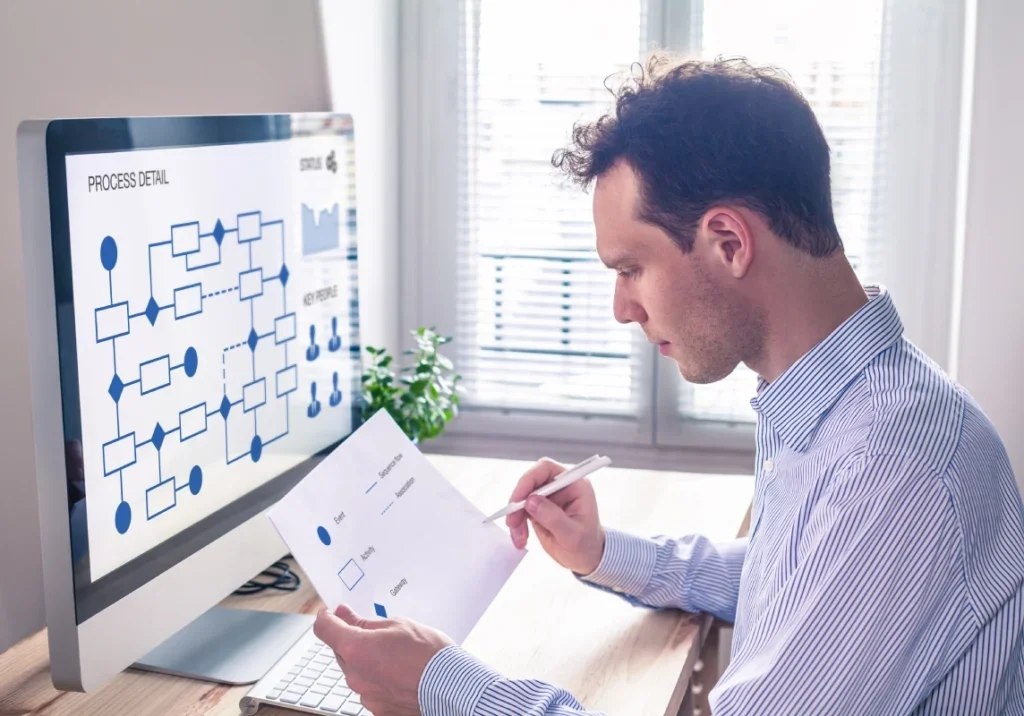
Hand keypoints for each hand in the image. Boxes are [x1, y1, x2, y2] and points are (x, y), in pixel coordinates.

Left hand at [313, 604, 453, 715]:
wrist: (452, 687)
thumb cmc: (429, 654)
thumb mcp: (397, 625)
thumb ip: (365, 622)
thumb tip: (345, 615)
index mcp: (356, 649)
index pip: (324, 629)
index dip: (327, 617)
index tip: (333, 613)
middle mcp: (355, 675)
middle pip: (341, 651)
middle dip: (352, 640)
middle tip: (376, 633)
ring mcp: (366, 695)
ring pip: (356, 671)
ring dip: (367, 661)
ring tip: (396, 656)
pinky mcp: (378, 709)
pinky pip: (370, 688)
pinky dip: (379, 679)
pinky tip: (400, 673)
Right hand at [506, 458, 605, 575]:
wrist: (587, 559)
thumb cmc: (587, 545)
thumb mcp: (572, 535)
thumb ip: (553, 517)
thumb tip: (531, 501)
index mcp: (575, 485)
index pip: (547, 469)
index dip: (529, 479)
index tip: (519, 499)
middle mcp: (561, 487)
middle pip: (530, 482)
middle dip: (518, 501)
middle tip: (512, 522)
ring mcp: (549, 497)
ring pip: (523, 497)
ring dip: (516, 516)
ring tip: (519, 537)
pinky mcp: (539, 508)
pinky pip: (521, 510)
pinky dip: (517, 524)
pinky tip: (521, 539)